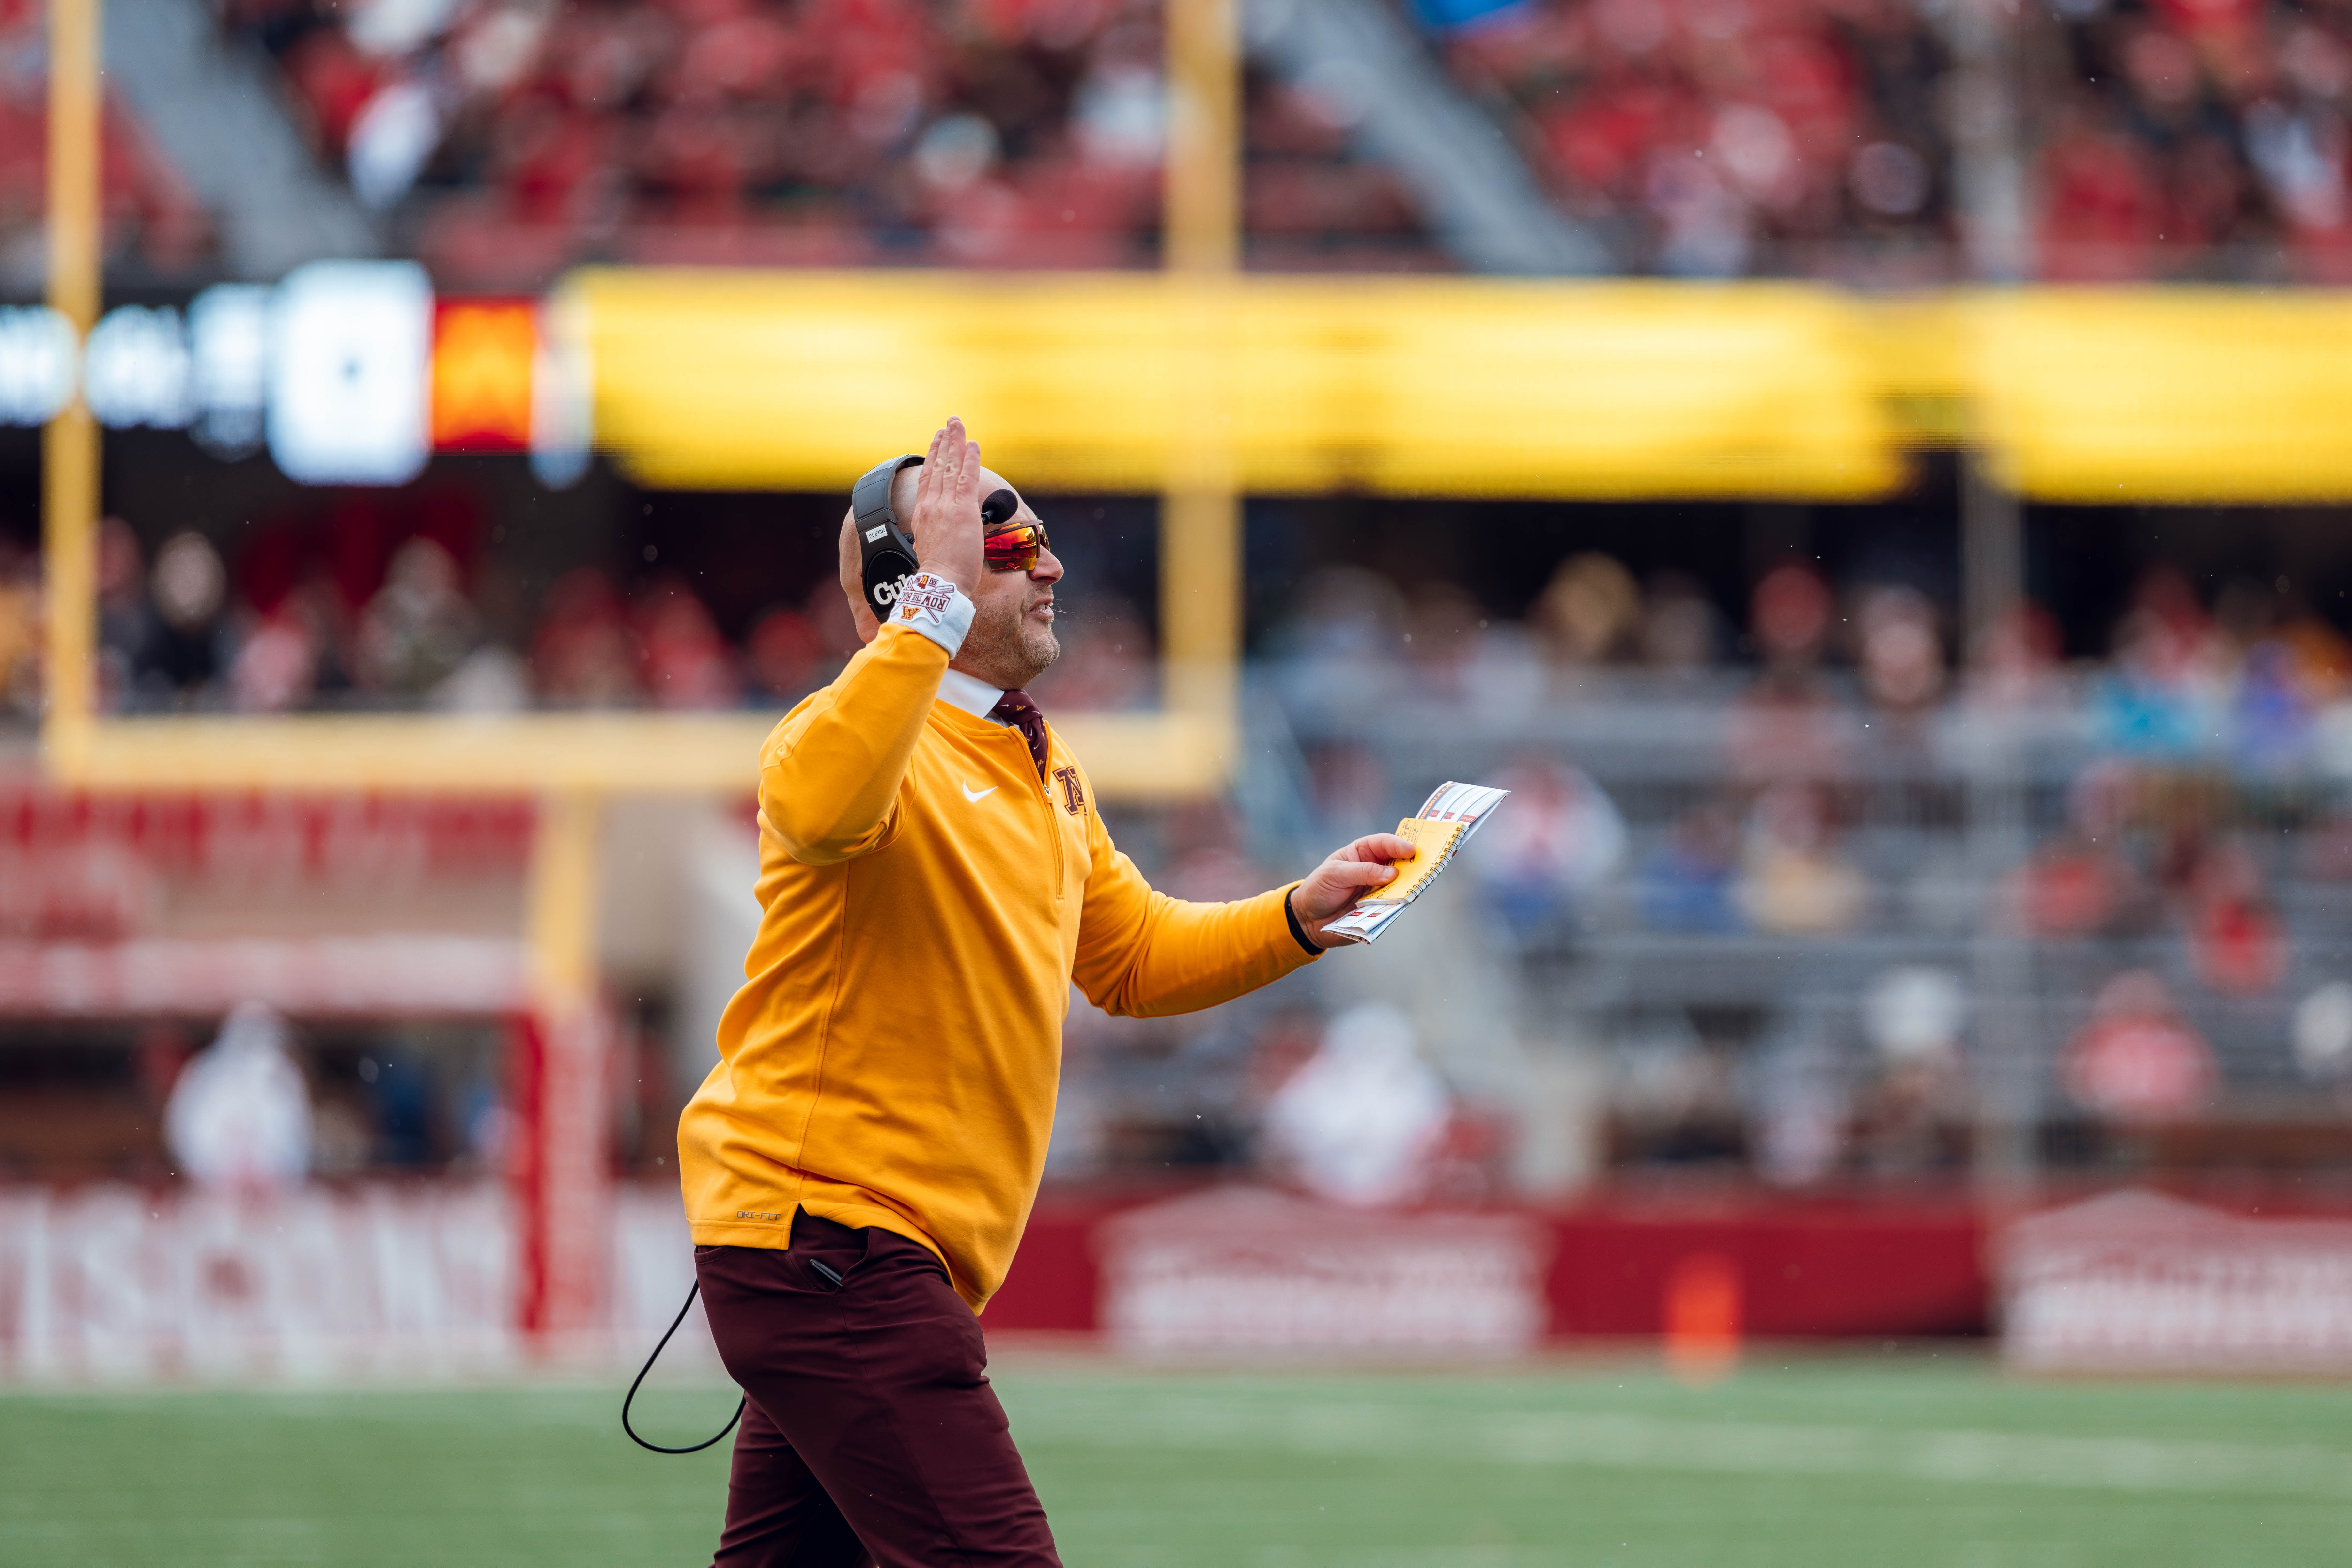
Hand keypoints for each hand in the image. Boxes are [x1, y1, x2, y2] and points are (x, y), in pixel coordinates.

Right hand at [909, 417, 984, 593]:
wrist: (942, 582)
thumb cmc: (941, 572)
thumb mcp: (933, 545)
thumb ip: (939, 531)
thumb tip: (949, 531)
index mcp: (923, 514)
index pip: (927, 480)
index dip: (932, 458)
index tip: (936, 441)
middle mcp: (931, 506)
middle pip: (937, 467)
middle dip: (944, 443)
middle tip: (949, 424)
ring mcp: (945, 506)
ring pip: (950, 467)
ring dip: (955, 443)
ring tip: (957, 425)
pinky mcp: (962, 510)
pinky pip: (966, 478)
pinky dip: (970, 460)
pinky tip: (973, 445)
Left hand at [1287, 832, 1415, 948]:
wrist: (1308, 919)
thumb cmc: (1319, 889)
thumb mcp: (1335, 874)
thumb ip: (1363, 872)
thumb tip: (1392, 874)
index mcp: (1362, 853)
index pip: (1384, 844)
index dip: (1398, 845)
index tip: (1411, 850)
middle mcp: (1375, 869)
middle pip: (1399, 863)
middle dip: (1413, 863)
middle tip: (1428, 864)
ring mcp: (1379, 890)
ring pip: (1401, 885)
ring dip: (1410, 884)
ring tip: (1421, 883)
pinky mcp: (1379, 909)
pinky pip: (1394, 905)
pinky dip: (1401, 903)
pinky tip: (1407, 901)